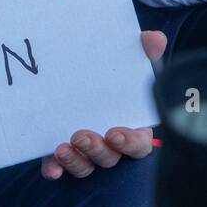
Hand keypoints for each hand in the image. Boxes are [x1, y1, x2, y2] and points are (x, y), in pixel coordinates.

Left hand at [41, 30, 165, 179]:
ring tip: (62, 148)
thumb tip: (155, 38)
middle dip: (96, 149)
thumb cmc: (115, 75)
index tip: (115, 134)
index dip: (129, 142)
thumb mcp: (129, 63)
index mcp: (132, 127)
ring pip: (86, 166)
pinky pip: (60, 167)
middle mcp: (110, 145)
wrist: (81, 72)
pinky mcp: (64, 153)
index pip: (137, 144)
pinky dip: (55, 169)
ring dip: (75, 161)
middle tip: (81, 136)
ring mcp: (87, 152)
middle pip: (109, 157)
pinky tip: (51, 169)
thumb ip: (144, 52)